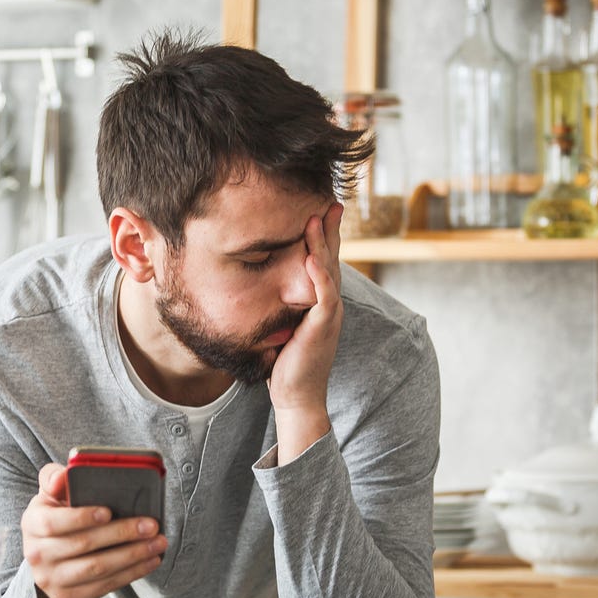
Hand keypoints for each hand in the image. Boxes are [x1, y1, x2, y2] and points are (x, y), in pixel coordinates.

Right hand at [21, 462, 167, 597]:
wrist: (48, 559)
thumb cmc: (59, 516)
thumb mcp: (52, 495)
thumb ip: (55, 478)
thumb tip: (63, 476)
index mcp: (32, 523)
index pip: (53, 522)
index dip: (81, 517)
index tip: (108, 511)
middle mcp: (37, 553)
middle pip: (82, 545)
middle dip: (121, 534)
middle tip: (151, 525)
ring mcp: (51, 579)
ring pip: (96, 568)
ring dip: (133, 556)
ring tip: (158, 543)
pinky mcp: (67, 596)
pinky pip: (104, 586)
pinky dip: (131, 573)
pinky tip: (150, 560)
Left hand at [269, 202, 342, 463]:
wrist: (297, 395)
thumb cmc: (287, 364)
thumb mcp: (286, 326)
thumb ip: (284, 305)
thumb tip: (265, 287)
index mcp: (322, 303)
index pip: (325, 262)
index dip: (325, 237)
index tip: (323, 211)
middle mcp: (331, 305)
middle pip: (333, 259)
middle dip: (332, 230)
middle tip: (332, 202)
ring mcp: (330, 315)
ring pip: (329, 271)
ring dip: (324, 244)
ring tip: (318, 218)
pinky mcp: (323, 327)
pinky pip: (324, 296)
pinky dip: (320, 276)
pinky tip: (312, 258)